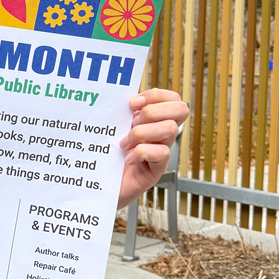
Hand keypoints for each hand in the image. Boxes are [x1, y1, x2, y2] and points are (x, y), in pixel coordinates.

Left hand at [116, 88, 188, 208]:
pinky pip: (162, 153)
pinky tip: (127, 159)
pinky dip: (141, 152)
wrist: (98, 183)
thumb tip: (124, 95)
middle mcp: (162, 134)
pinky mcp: (157, 170)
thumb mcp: (114, 127)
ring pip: (170, 129)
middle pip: (180, 109)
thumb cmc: (105, 153)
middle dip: (153, 111)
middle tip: (132, 123)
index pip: (172, 98)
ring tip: (124, 143)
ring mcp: (162, 151)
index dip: (155, 95)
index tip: (132, 103)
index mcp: (153, 120)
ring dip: (142, 132)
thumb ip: (123, 111)